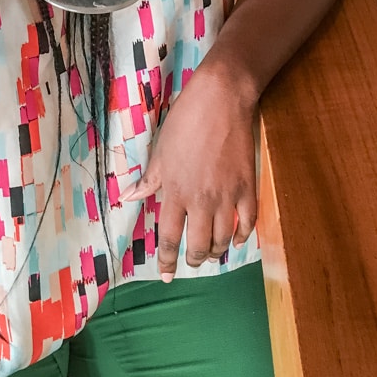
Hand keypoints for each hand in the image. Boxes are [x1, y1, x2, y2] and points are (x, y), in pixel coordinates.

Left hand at [122, 67, 257, 279]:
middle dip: (193, 260)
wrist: (221, 100)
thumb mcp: (160, 149)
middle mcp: (201, 201)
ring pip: (222, 238)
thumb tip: (128, 197)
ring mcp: (227, 196)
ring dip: (216, 251)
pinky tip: (237, 239)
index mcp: (175, 192)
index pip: (168, 237)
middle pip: (198, 244)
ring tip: (211, 253)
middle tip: (192, 263)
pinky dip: (243, 236)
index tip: (166, 276)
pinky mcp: (248, 187)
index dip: (167, 260)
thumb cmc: (185, 121)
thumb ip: (148, 179)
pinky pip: (248, 222)